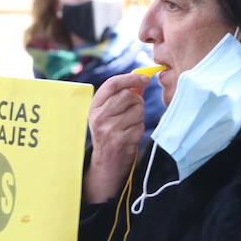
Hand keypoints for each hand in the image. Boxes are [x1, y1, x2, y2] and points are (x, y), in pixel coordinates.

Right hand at [84, 73, 146, 202]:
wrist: (106, 162)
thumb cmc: (111, 132)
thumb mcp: (110, 112)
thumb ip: (124, 94)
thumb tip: (141, 78)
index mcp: (94, 106)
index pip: (112, 83)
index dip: (131, 78)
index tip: (145, 78)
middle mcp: (99, 117)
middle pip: (128, 95)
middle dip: (137, 101)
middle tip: (133, 111)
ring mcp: (108, 130)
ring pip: (137, 110)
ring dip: (139, 117)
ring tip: (129, 125)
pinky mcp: (119, 141)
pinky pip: (140, 126)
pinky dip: (139, 130)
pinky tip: (130, 136)